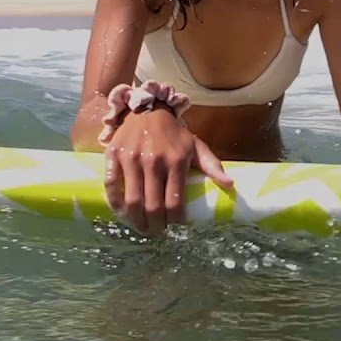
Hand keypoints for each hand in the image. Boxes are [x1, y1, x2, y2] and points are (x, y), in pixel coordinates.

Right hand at [102, 107, 232, 233]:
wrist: (148, 108)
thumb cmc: (174, 134)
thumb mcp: (196, 146)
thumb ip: (212, 165)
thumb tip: (230, 185)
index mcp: (176, 161)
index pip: (175, 202)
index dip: (174, 220)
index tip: (174, 226)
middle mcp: (153, 161)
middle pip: (152, 206)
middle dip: (155, 226)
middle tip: (156, 231)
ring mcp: (132, 158)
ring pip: (132, 201)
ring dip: (136, 220)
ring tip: (141, 227)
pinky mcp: (114, 155)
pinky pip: (111, 186)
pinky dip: (115, 204)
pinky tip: (122, 213)